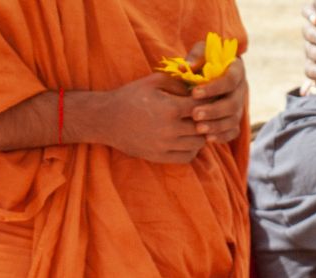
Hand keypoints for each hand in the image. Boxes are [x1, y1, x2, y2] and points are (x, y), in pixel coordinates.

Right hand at [78, 73, 209, 162]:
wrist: (107, 119)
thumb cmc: (131, 96)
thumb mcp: (153, 81)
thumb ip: (178, 83)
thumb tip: (199, 88)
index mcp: (170, 108)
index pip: (202, 107)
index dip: (208, 102)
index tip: (206, 99)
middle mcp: (170, 130)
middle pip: (204, 127)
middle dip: (206, 119)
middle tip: (204, 113)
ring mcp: (165, 146)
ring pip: (198, 144)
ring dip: (200, 135)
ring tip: (196, 126)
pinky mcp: (160, 157)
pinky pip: (186, 157)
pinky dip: (191, 149)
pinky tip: (186, 139)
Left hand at [185, 45, 247, 142]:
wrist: (210, 73)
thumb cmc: (205, 59)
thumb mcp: (202, 52)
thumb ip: (196, 56)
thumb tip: (185, 66)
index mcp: (236, 70)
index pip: (229, 80)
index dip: (213, 88)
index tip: (194, 93)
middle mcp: (241, 89)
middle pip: (233, 103)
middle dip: (214, 111)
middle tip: (194, 115)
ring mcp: (239, 106)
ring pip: (233, 120)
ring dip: (216, 126)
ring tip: (198, 129)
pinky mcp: (235, 120)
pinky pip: (233, 132)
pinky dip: (222, 136)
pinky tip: (207, 139)